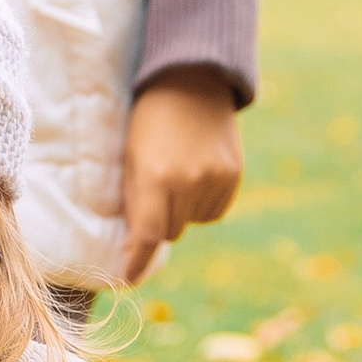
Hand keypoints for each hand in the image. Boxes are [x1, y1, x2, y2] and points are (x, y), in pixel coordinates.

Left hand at [119, 68, 243, 282]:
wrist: (191, 81)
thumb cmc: (148, 121)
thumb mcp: (130, 158)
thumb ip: (133, 202)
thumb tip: (134, 249)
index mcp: (155, 177)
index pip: (147, 236)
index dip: (136, 263)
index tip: (127, 280)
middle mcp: (189, 182)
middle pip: (170, 232)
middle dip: (158, 222)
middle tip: (153, 190)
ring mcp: (216, 179)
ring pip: (193, 222)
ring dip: (182, 211)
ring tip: (177, 175)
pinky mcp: (234, 175)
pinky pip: (214, 211)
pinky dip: (202, 203)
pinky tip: (196, 175)